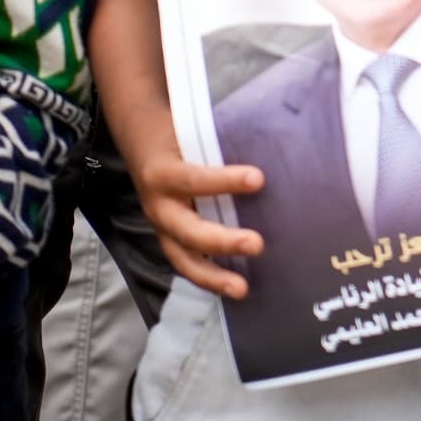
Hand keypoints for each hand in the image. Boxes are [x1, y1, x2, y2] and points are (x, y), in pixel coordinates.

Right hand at [134, 146, 264, 299]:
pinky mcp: (170, 242)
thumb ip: (222, 141)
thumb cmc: (179, 138)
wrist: (144, 147)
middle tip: (256, 245)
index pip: (194, 178)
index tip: (258, 179)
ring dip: (214, 276)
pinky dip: (210, 279)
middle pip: (188, 230)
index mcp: (163, 174)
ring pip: (184, 259)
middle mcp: (159, 206)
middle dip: (222, 241)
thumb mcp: (192, 132)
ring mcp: (163, 229)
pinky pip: (188, 265)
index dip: (224, 180)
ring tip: (242, 288)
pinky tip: (236, 288)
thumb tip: (275, 138)